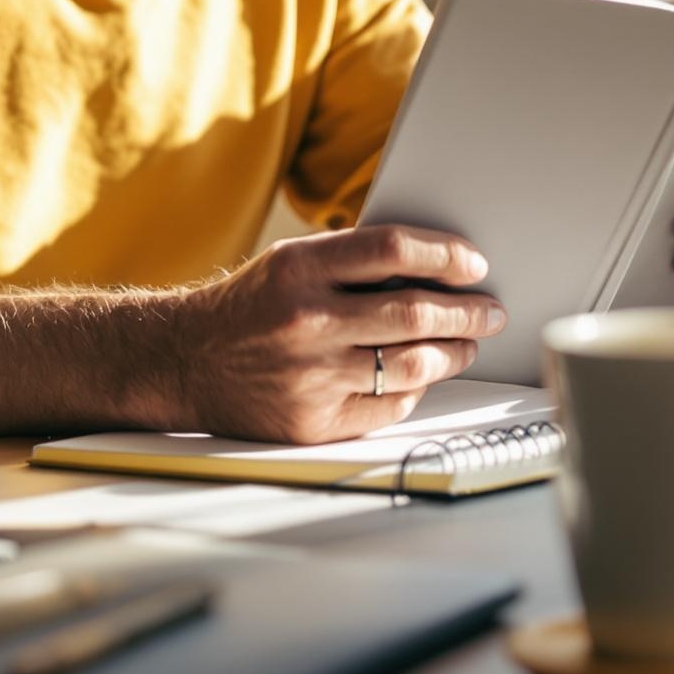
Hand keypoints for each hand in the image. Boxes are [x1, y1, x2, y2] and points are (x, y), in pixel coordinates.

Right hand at [170, 225, 504, 442]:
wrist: (183, 363)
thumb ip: (352, 261)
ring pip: (413, 364)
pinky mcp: (312, 422)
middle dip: (467, 312)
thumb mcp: (289, 262)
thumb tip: (435, 267)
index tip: (474, 264)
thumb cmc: (248, 307)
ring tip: (468, 343)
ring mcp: (310, 377)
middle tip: (491, 310)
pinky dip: (414, 389)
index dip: (445, 255)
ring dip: (454, 352)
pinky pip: (389, 406)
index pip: (393, 250)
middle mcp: (305, 321)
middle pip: (415, 312)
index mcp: (299, 268)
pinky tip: (420, 375)